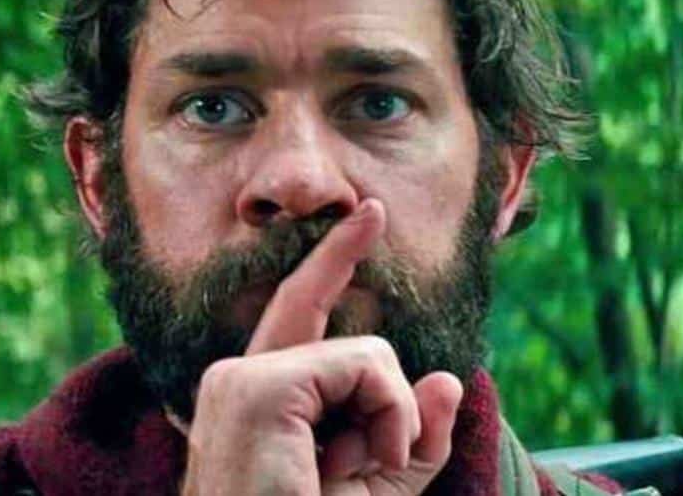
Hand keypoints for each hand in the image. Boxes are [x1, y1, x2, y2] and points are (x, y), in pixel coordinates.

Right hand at [182, 199, 463, 495]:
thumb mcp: (376, 494)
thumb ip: (411, 438)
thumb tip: (446, 376)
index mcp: (257, 404)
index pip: (296, 317)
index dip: (331, 264)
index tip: (367, 215)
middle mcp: (236, 381)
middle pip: (327, 322)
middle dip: (350, 294)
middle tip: (366, 264)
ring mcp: (240, 382)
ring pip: (367, 353)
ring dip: (389, 419)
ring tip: (355, 475)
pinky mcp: (258, 390)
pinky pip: (366, 366)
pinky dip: (388, 415)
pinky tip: (363, 460)